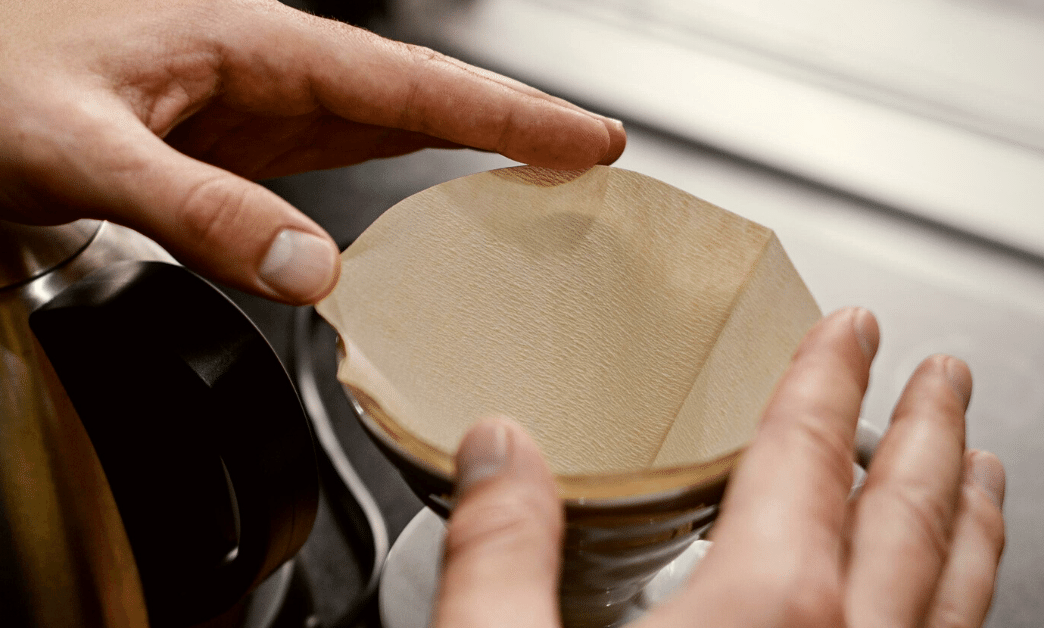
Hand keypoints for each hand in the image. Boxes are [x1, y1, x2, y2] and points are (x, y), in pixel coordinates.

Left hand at [0, 0, 624, 302]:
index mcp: (249, 41)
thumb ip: (200, 209)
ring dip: (463, 144)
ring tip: (541, 176)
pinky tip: (425, 195)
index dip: (504, 110)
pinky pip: (338, 150)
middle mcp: (264, 62)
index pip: (406, 78)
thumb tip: (312, 267)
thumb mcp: (86, 151)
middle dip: (510, 121)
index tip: (585, 138)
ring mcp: (252, 99)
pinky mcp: (233, 137)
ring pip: (385, 119)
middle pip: (416, 92)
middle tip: (594, 159)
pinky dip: (397, 170)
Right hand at [438, 308, 1005, 627]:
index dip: (827, 380)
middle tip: (943, 375)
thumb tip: (496, 450)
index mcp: (761, 618)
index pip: (804, 460)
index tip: (851, 328)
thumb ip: (500, 554)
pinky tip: (946, 602)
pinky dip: (963, 601)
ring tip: (980, 471)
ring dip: (967, 518)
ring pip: (956, 593)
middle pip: (908, 518)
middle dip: (928, 432)